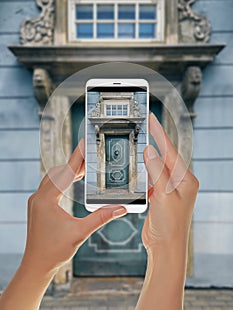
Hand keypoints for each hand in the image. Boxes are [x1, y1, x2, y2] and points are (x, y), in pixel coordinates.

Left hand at [0, 139, 126, 309]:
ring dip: (68, 172)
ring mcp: (37, 201)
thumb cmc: (54, 251)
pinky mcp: (38, 206)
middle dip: (74, 163)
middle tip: (89, 156)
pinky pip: (50, 186)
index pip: (65, 173)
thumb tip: (120, 208)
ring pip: (52, 178)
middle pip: (58, 172)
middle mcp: (38, 197)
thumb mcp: (80, 232)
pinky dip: (62, 180)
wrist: (37, 265)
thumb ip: (101, 218)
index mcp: (46, 200)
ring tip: (84, 167)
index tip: (83, 144)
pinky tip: (72, 181)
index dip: (76, 158)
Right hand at [136, 113, 198, 309]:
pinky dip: (144, 171)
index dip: (160, 134)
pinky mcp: (161, 194)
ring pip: (157, 166)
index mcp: (186, 180)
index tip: (152, 120)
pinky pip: (152, 177)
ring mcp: (171, 188)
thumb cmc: (169, 226)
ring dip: (148, 156)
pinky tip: (138, 167)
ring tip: (139, 143)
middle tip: (145, 125)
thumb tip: (150, 151)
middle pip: (165, 156)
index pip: (171, 152)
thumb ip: (157, 172)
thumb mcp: (163, 195)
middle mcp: (180, 182)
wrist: (165, 247)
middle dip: (155, 141)